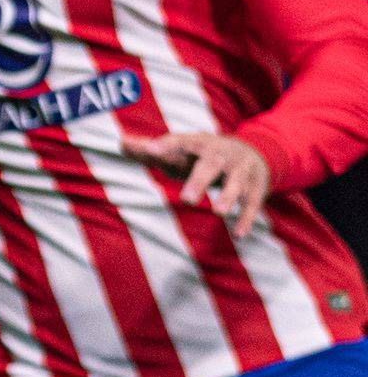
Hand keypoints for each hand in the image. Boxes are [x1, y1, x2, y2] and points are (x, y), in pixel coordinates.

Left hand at [120, 130, 271, 238]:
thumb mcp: (181, 150)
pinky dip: (247, 217)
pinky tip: (238, 234)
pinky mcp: (255, 187)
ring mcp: (241, 170)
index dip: (167, 145)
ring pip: (236, 183)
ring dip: (229, 197)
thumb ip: (150, 150)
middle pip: (210, 165)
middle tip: (186, 200)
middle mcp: (221, 155)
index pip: (181, 142)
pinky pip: (253, 202)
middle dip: (199, 181)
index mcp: (199, 144)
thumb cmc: (203, 155)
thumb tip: (120, 143)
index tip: (151, 149)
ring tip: (218, 212)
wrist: (256, 151)